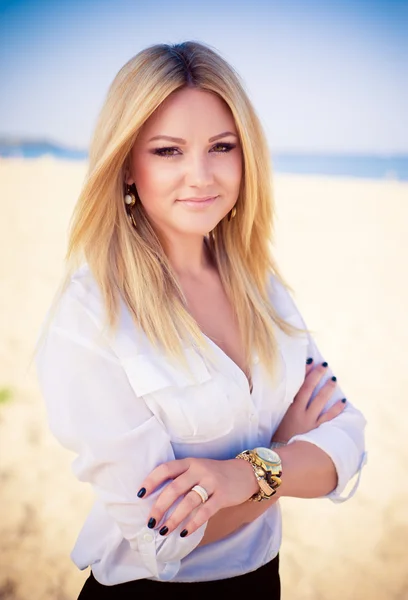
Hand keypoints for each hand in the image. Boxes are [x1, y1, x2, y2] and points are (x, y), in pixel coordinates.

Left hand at [137, 456, 258, 537]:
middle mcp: (199, 470)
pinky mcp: (223, 496)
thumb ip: (180, 478)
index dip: (152, 481)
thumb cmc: (214, 474)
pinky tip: (184, 532)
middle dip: (160, 506)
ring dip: (174, 518)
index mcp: (189, 462)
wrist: (245, 473)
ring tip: (164, 531)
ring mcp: (212, 482)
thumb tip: (155, 500)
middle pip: (175, 488)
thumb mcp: (197, 469)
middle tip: (150, 522)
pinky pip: (205, 511)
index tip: (140, 495)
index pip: (166, 469)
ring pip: (189, 501)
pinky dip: (193, 523)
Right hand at [272, 359, 345, 443]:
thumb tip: (277, 396)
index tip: (310, 361)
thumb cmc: (274, 441)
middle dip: (317, 376)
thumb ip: (278, 410)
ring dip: (328, 389)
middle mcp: (300, 413)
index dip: (304, 373)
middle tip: (324, 365)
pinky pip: (330, 418)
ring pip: (321, 401)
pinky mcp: (317, 432)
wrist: (281, 460)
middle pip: (310, 390)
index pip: (298, 386)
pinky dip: (337, 409)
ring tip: (334, 379)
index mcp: (289, 409)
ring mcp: (310, 422)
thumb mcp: (274, 423)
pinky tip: (343, 401)